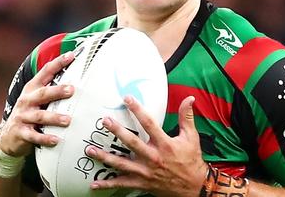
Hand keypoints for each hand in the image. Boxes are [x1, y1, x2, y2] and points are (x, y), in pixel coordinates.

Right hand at [0, 52, 75, 156]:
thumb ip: (51, 90)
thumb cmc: (29, 114)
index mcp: (32, 89)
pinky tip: (56, 140)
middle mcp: (26, 101)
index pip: (45, 72)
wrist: (8, 137)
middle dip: (57, 91)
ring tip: (68, 120)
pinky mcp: (21, 133)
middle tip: (72, 90)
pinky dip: (45, 138)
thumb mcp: (36, 99)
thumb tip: (77, 80)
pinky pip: (34, 136)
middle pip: (43, 94)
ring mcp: (22, 117)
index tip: (71, 55)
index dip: (58, 63)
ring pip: (39, 116)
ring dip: (54, 118)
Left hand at [87, 96, 207, 196]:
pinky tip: (94, 183)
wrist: (194, 187)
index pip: (149, 123)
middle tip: (105, 121)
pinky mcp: (142, 183)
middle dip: (117, 131)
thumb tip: (190, 98)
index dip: (137, 110)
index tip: (127, 99)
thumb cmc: (191, 160)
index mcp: (165, 144)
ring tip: (90, 149)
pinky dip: (108, 184)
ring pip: (121, 163)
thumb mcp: (191, 137)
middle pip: (131, 142)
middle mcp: (153, 157)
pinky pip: (122, 184)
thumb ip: (187, 117)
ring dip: (104, 157)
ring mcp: (145, 172)